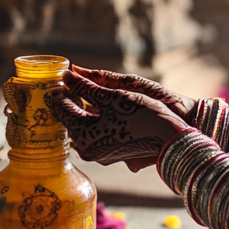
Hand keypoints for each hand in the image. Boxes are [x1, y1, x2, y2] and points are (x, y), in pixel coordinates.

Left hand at [46, 70, 190, 168]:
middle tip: (69, 84)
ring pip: (83, 129)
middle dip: (69, 102)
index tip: (58, 79)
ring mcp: (100, 154)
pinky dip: (94, 121)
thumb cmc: (142, 116)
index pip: (62, 110)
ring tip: (83, 93)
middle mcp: (88, 149)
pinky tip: (100, 109)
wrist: (171, 139)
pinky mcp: (112, 153)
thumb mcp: (113, 97)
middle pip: (71, 122)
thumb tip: (68, 75)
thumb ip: (86, 87)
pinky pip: (96, 135)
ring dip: (82, 111)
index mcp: (83, 135)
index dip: (59, 92)